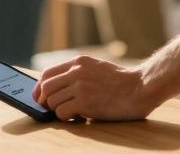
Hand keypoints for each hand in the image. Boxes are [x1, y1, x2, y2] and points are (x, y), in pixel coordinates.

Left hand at [33, 55, 157, 121]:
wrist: (140, 88)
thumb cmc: (121, 82)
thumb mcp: (97, 68)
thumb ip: (78, 73)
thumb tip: (56, 89)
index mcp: (79, 61)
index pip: (48, 73)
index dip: (40, 87)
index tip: (39, 97)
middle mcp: (77, 71)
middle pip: (46, 87)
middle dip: (46, 101)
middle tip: (52, 109)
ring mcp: (80, 86)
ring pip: (52, 101)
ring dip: (58, 110)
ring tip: (72, 112)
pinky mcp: (85, 102)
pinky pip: (62, 112)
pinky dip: (66, 118)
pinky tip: (78, 117)